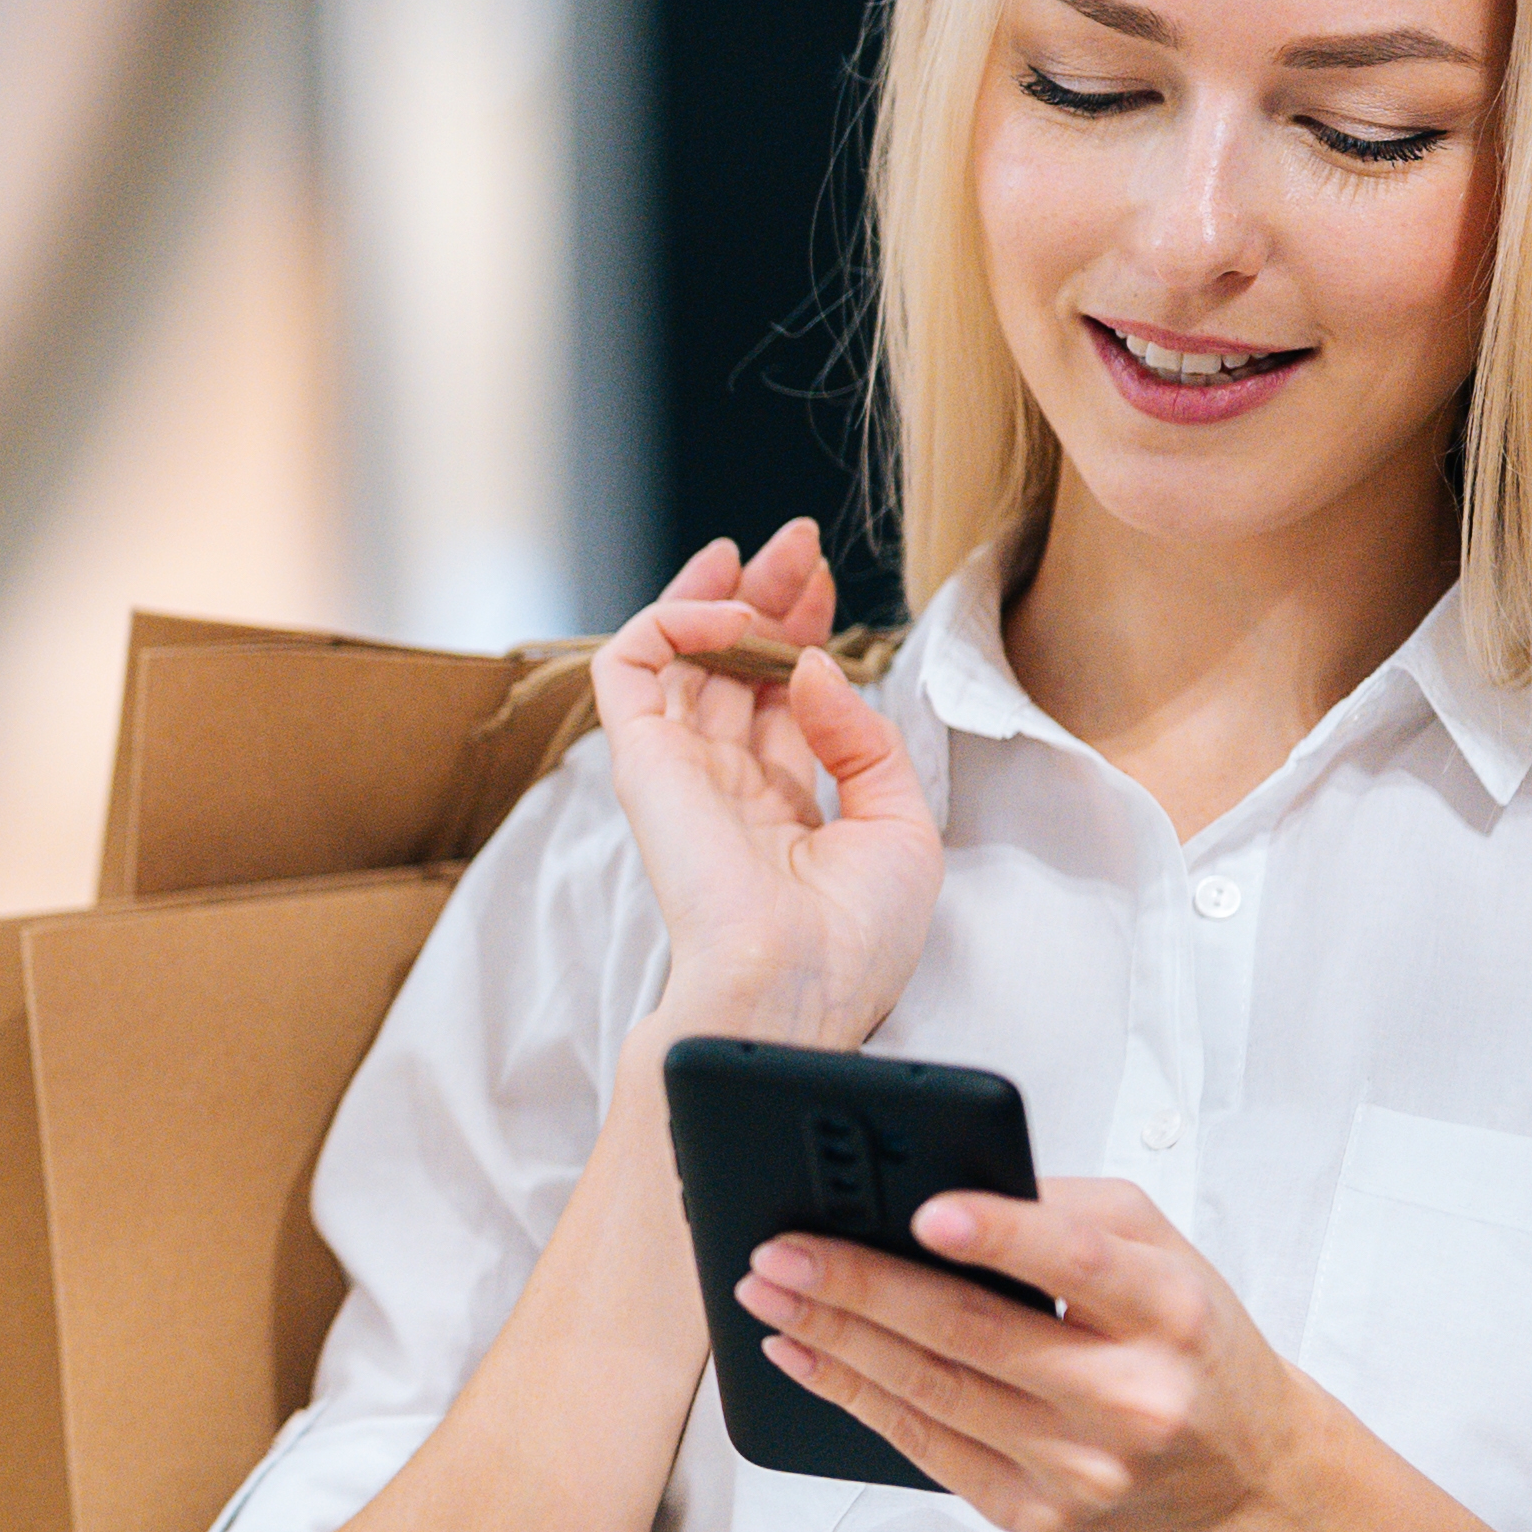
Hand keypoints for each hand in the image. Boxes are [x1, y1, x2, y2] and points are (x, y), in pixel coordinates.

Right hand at [593, 519, 935, 1049]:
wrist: (795, 986)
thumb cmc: (851, 937)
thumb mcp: (901, 826)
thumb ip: (863, 740)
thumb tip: (817, 668)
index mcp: (781, 802)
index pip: (779, 693)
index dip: (800, 630)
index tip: (824, 582)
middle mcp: (725, 780)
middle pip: (732, 663)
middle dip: (765, 597)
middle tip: (795, 545)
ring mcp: (679, 769)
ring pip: (677, 654)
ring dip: (717, 594)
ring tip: (756, 559)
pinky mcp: (640, 760)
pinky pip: (630, 667)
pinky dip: (668, 621)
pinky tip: (724, 614)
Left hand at [735, 1182, 1342, 1531]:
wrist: (1245, 1482)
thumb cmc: (1191, 1345)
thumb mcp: (1166, 1255)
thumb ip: (1069, 1213)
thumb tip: (937, 1191)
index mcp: (1170, 1311)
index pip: (1077, 1264)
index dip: (998, 1235)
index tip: (922, 1211)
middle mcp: (1131, 1396)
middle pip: (972, 1334)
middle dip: (859, 1285)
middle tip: (779, 1249)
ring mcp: (1082, 1468)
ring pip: (931, 1394)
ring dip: (834, 1338)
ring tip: (770, 1292)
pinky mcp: (1039, 1517)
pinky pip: (925, 1448)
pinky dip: (853, 1398)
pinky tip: (805, 1355)